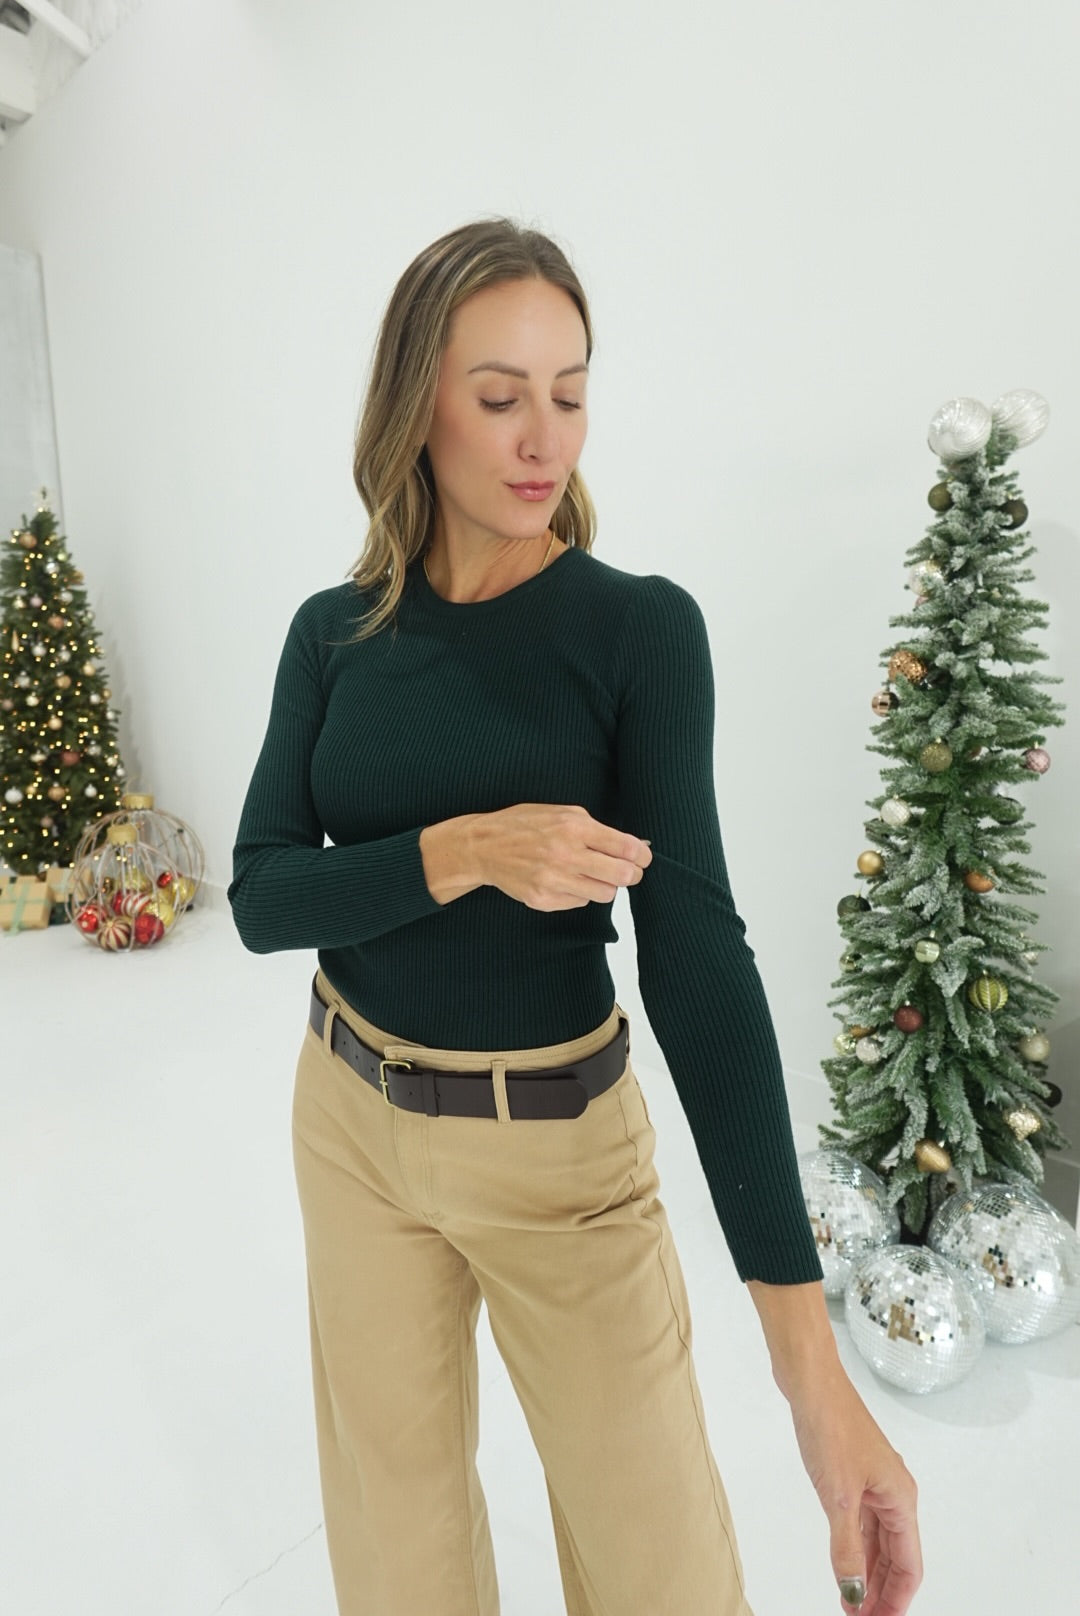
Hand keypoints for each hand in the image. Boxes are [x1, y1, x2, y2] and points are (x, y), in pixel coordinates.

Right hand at [475, 803, 651, 910]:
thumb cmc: (524, 825)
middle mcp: (565, 855)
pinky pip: (580, 902)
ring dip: (604, 885)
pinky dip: (579, 893)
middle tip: (628, 872)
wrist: (484, 846)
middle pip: (622, 876)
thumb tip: (632, 846)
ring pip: (604, 894)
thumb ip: (596, 828)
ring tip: (591, 874)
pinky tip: (565, 880)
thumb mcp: (562, 813)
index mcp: (574, 828)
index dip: (642, 856)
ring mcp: (553, 880)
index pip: (626, 848)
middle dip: (632, 875)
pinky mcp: (543, 900)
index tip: (643, 858)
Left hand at [788, 1364, 921, 1614]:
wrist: (810, 1381)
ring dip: (866, 1573)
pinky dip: (854, 1547)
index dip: (896, 1600)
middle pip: (895, 1557)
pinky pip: (861, 1523)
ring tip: (850, 1603)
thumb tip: (853, 1593)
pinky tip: (843, 1565)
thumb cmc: (830, 1427)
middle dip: (880, 1592)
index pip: (909, 1566)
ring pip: (877, 1541)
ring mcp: (873, 1483)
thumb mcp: (838, 1497)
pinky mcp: (852, 1475)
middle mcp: (893, 1493)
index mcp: (901, 1499)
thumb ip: (847, 1548)